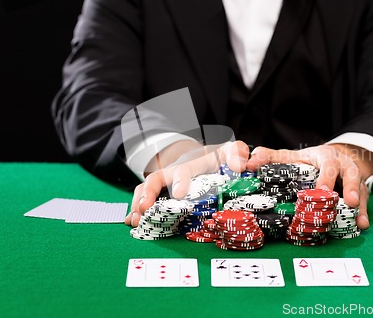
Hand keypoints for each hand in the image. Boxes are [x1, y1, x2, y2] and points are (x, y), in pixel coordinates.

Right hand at [125, 140, 249, 226]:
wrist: (204, 156)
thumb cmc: (218, 157)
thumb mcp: (230, 151)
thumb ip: (237, 153)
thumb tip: (240, 165)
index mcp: (194, 163)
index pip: (185, 169)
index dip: (180, 180)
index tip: (180, 194)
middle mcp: (174, 171)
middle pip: (157, 178)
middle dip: (149, 193)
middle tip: (145, 209)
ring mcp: (165, 182)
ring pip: (146, 189)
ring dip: (139, 204)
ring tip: (135, 220)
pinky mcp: (161, 192)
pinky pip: (144, 198)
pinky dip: (136, 209)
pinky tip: (131, 222)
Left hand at [247, 143, 372, 229]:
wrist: (335, 157)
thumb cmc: (310, 159)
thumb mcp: (293, 155)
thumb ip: (271, 157)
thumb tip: (249, 162)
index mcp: (326, 157)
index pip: (328, 164)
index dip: (326, 177)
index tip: (322, 190)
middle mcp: (344, 167)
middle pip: (351, 175)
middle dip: (352, 188)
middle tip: (350, 202)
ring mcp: (355, 180)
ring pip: (362, 191)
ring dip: (361, 206)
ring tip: (360, 221)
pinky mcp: (361, 192)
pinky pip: (365, 202)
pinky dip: (364, 214)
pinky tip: (362, 225)